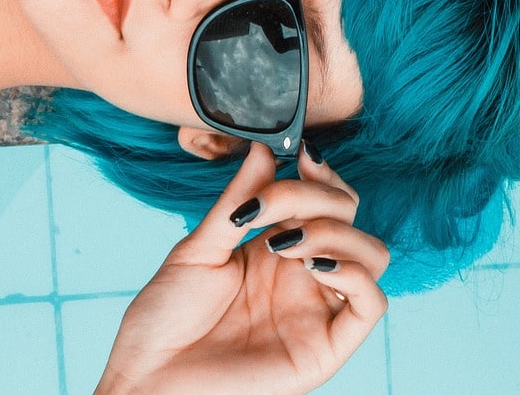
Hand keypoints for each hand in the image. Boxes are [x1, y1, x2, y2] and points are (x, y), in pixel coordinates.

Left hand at [95, 143, 389, 394]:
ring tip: (284, 242)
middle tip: (268, 207)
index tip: (299, 153)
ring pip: (372, 254)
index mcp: (276, 249)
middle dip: (317, 196)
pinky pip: (371, 305)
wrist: (146, 380)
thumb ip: (237, 201)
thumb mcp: (200, 248)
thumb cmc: (165, 320)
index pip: (325, 199)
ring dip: (336, 232)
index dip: (321, 173)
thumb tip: (265, 148)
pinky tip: (310, 264)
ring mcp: (318, 311)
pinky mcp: (326, 349)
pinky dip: (354, 273)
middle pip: (350, 217)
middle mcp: (304, 276)